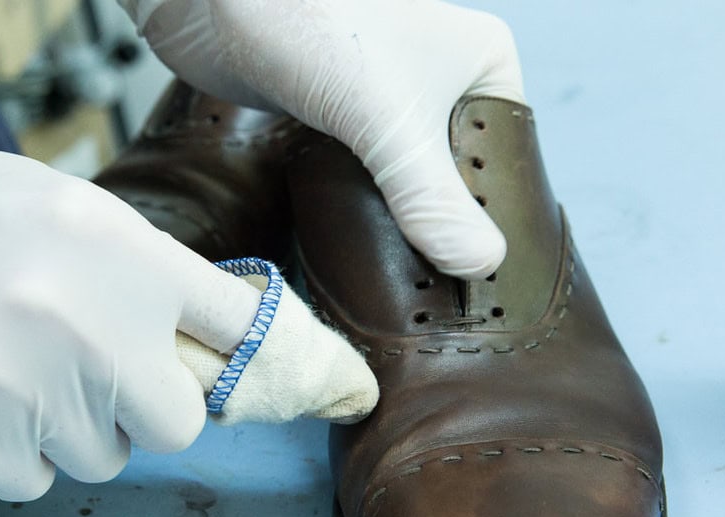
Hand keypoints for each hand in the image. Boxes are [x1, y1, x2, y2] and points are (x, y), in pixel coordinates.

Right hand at [0, 93, 269, 500]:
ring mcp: (28, 388)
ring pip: (101, 459)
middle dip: (146, 411)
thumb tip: (197, 335)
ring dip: (71, 431)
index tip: (224, 362)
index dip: (240, 349)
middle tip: (99, 380)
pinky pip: (30, 480)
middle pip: (181, 423)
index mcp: (128, 253)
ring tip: (16, 373)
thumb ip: (141, 271)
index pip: (237, 324)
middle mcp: (92, 326)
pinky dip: (10, 453)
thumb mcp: (68, 211)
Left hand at [120, 0, 524, 278]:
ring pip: (412, 177)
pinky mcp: (342, 114)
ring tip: (403, 270)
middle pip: (459, 173)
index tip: (480, 273)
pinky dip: (368, 205)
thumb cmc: (311, 26)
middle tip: (436, 280)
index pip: (509, 158)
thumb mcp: (385, 120)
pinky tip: (364, 238)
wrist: (216, 2)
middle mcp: (442, 79)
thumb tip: (481, 263)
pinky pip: (371, 173)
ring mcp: (389, 97)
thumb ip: (431, 196)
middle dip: (442, 221)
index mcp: (482, 64)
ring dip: (402, 218)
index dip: (495, 215)